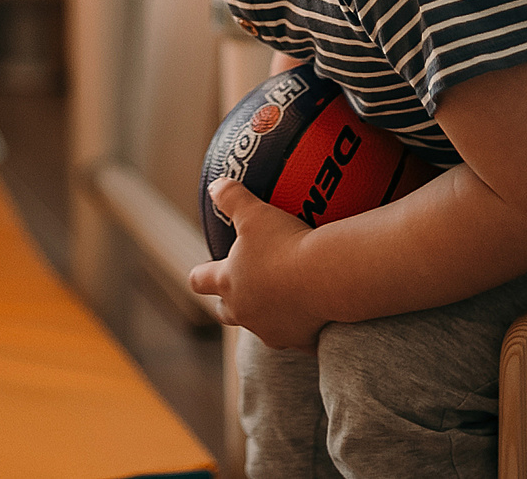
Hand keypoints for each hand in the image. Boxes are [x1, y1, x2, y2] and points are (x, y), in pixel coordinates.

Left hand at [188, 179, 330, 350]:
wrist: (326, 278)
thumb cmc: (285, 244)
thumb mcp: (255, 213)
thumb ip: (231, 197)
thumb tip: (215, 184)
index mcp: (229, 282)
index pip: (200, 281)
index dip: (200, 275)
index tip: (202, 270)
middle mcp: (244, 311)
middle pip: (225, 312)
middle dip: (228, 301)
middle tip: (240, 287)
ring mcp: (271, 330)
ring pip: (261, 327)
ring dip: (266, 315)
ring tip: (282, 299)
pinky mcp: (300, 342)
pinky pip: (300, 338)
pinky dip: (304, 329)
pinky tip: (317, 317)